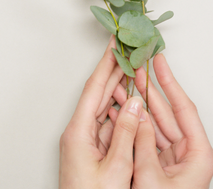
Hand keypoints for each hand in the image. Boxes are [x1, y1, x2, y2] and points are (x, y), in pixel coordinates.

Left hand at [59, 36, 145, 188]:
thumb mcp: (116, 169)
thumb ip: (127, 134)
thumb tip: (134, 105)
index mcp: (78, 132)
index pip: (93, 89)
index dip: (105, 65)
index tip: (113, 45)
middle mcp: (78, 132)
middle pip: (97, 94)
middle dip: (113, 71)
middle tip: (126, 51)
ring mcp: (83, 140)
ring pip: (102, 107)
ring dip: (117, 90)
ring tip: (132, 71)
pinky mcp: (89, 149)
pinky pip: (105, 122)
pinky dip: (118, 111)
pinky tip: (128, 102)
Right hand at [111, 54, 212, 188]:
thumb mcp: (151, 177)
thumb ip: (143, 143)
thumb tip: (136, 114)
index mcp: (198, 154)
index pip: (184, 109)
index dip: (169, 82)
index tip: (159, 62)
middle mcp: (188, 152)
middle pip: (167, 112)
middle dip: (149, 89)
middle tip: (137, 67)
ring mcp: (173, 156)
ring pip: (154, 121)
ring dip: (138, 104)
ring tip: (124, 84)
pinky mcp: (159, 161)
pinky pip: (146, 134)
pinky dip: (133, 121)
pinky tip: (121, 108)